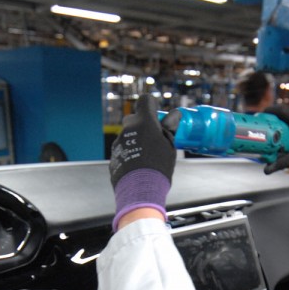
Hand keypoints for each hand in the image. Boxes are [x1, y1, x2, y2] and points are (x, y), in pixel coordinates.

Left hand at [109, 95, 181, 229]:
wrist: (140, 188)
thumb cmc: (159, 165)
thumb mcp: (169, 146)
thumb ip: (169, 128)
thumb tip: (175, 114)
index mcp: (144, 121)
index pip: (145, 100)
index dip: (152, 106)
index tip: (157, 116)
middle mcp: (129, 127)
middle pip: (134, 118)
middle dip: (142, 124)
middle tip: (153, 140)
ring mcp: (119, 141)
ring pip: (128, 134)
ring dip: (135, 140)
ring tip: (146, 157)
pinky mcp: (114, 153)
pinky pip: (123, 147)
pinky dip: (129, 152)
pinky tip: (137, 165)